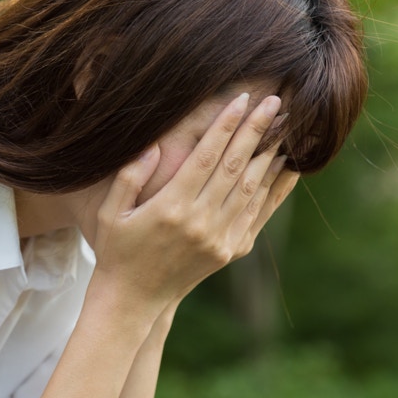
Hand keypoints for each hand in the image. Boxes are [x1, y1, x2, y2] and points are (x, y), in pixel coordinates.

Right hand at [89, 93, 298, 314]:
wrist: (134, 298)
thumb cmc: (118, 249)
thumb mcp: (111, 212)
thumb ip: (130, 176)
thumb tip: (153, 145)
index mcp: (171, 207)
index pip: (206, 156)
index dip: (226, 125)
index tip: (242, 100)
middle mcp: (199, 222)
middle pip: (235, 166)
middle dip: (256, 131)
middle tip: (274, 102)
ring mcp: (219, 238)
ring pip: (252, 188)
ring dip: (270, 154)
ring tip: (285, 126)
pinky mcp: (231, 251)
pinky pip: (258, 213)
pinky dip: (275, 188)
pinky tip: (284, 166)